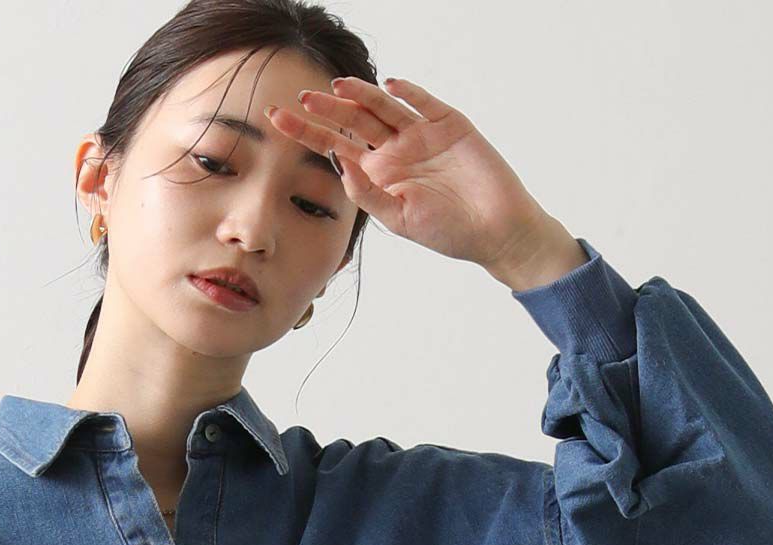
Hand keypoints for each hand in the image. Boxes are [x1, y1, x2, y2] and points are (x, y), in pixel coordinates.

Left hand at [265, 75, 585, 289]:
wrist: (495, 229)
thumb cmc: (448, 232)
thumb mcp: (399, 221)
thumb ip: (368, 195)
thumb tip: (339, 166)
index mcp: (379, 174)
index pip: (335, 147)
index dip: (307, 132)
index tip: (276, 120)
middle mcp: (395, 150)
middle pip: (352, 122)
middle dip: (325, 109)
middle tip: (299, 98)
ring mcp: (421, 134)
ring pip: (383, 108)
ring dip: (360, 95)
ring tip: (336, 87)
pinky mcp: (449, 124)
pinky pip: (423, 103)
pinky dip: (407, 92)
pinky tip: (388, 84)